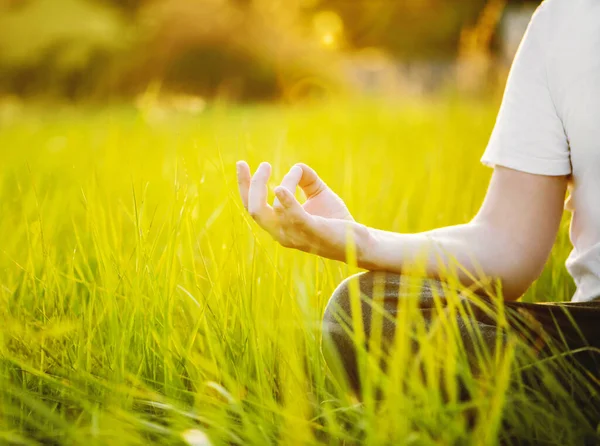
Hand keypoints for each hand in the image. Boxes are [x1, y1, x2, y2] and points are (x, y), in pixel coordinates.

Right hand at [236, 161, 363, 259]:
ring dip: (285, 183)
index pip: (252, 206)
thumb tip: (296, 167)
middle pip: (254, 209)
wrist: (358, 242)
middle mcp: (282, 234)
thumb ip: (305, 179)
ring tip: (296, 173)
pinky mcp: (312, 232)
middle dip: (253, 184)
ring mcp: (295, 235)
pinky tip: (280, 188)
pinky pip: (293, 217)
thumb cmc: (336, 220)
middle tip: (265, 165)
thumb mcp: (318, 194)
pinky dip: (285, 202)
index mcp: (279, 226)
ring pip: (273, 208)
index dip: (244, 185)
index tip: (242, 164)